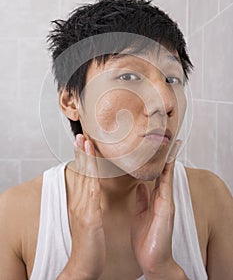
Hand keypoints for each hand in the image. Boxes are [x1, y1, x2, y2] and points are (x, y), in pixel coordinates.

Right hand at [58, 135, 104, 279]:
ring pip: (85, 178)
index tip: (84, 142)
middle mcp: (79, 202)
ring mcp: (83, 208)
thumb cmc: (89, 243)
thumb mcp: (90, 219)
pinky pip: (91, 193)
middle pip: (81, 173)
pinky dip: (92, 177)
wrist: (83, 265)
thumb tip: (94, 191)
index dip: (83, 158)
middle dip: (81, 153)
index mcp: (81, 202)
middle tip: (82, 135)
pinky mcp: (89, 217)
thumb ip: (91, 203)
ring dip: (85, 159)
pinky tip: (93, 167)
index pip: (82, 175)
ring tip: (86, 142)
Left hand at [131, 140, 184, 279]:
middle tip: (169, 138)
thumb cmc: (147, 239)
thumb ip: (143, 198)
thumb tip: (140, 185)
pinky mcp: (166, 209)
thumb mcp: (141, 214)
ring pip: (167, 176)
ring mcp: (166, 203)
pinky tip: (168, 164)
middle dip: (166, 156)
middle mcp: (162, 198)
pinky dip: (167, 175)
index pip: (155, 175)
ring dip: (169, 160)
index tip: (154, 146)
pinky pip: (166, 188)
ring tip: (171, 144)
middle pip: (164, 172)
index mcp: (155, 199)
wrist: (153, 261)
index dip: (155, 160)